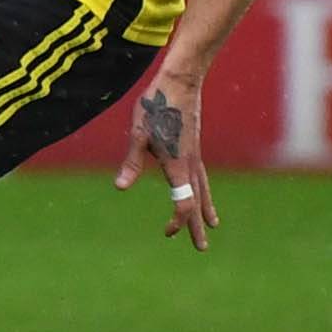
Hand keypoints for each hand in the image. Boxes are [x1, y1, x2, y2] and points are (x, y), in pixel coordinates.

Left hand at [112, 67, 218, 251]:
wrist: (180, 83)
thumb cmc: (155, 106)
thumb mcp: (137, 135)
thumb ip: (132, 162)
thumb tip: (121, 187)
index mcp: (177, 165)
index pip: (184, 202)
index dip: (178, 220)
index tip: (168, 233)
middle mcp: (190, 163)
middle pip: (197, 201)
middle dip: (196, 225)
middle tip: (201, 248)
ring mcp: (194, 155)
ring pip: (203, 188)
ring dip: (205, 208)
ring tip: (210, 224)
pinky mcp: (193, 146)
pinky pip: (200, 175)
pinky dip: (203, 190)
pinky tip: (201, 191)